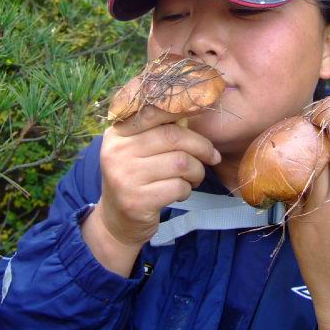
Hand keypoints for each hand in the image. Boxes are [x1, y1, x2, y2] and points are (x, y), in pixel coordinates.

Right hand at [82, 105, 220, 275]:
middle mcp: (117, 151)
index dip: (181, 108)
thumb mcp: (137, 149)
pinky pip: (179, 187)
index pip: (153, 111)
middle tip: (212, 156)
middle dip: (201, 146)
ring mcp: (125, 177)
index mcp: (118, 133)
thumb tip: (195, 108)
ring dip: (196, 171)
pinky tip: (180, 192)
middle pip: (173, 137)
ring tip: (193, 177)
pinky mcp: (137, 201)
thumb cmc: (136, 177)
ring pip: (181, 163)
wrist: (116, 221)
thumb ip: (158, 130)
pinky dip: (187, 189)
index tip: (203, 109)